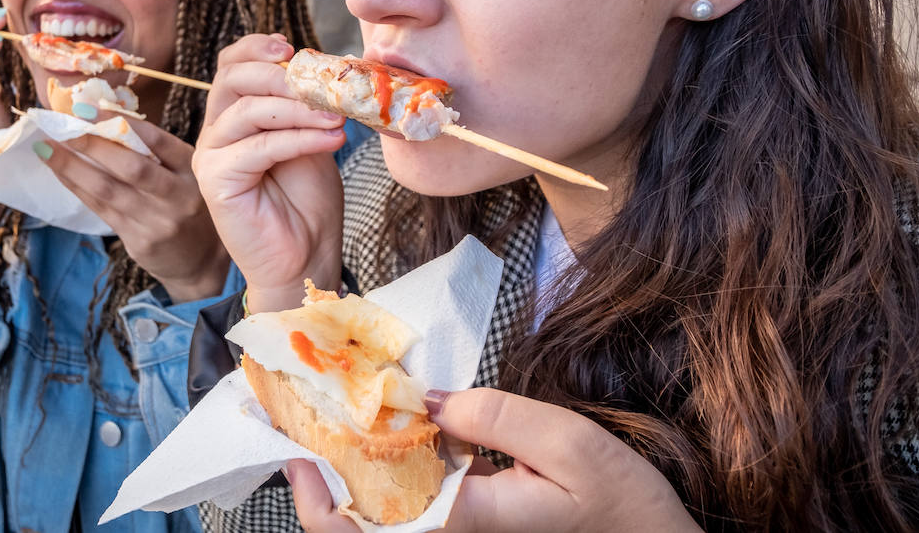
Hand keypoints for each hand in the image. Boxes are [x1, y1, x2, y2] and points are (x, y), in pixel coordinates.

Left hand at [42, 117, 228, 302]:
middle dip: (92, 144)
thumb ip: (157, 151)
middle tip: (61, 127)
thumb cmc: (190, 205)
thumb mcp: (187, 174)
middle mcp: (178, 196)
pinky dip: (77, 188)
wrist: (203, 261)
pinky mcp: (139, 242)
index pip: (157, 140)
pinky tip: (59, 173)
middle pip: (131, 167)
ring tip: (46, 148)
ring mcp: (158, 222)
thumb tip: (105, 117)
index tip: (87, 109)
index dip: (121, 122)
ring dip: (72, 167)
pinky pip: (101, 210)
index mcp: (192, 170)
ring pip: (108, 190)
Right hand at [191, 34, 347, 312]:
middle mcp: (217, 131)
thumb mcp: (313, 138)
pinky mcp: (217, 181)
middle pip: (232, 78)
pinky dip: (300, 138)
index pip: (232, 65)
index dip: (258, 48)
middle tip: (323, 85)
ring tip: (337, 117)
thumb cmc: (308, 202)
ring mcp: (212, 155)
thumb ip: (308, 106)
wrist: (306, 257)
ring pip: (247, 110)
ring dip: (298, 108)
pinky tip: (332, 140)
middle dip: (279, 74)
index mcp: (236, 115)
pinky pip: (258, 146)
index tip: (293, 46)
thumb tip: (325, 67)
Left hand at [287, 389, 701, 532]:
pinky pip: (412, 508)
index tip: (295, 451)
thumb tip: (428, 400)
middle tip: (299, 433)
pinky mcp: (471, 525)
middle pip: (361, 531)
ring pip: (382, 522)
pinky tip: (387, 435)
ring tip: (330, 426)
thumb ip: (497, 417)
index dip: (318, 496)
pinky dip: (386, 476)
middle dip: (320, 490)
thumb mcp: (571, 448)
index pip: (367, 525)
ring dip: (349, 480)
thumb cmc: (622, 506)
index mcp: (464, 525)